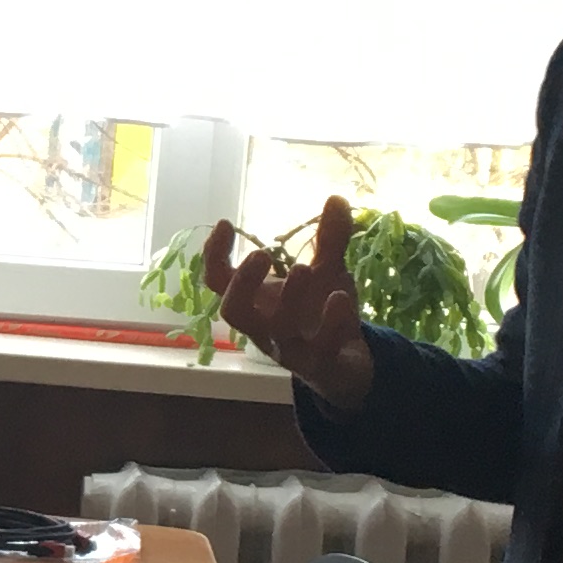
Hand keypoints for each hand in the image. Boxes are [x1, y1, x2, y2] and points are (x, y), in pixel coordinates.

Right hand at [208, 198, 372, 410]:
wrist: (349, 365)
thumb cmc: (322, 313)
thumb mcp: (327, 271)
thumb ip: (330, 238)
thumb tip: (336, 197)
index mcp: (257, 302)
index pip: (218, 281)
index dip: (213, 255)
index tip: (224, 223)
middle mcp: (265, 327)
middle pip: (233, 312)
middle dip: (242, 284)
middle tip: (260, 255)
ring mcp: (291, 349)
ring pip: (277, 332)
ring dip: (288, 299)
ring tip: (304, 268)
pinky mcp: (320, 365)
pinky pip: (319, 349)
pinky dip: (329, 323)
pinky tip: (340, 298)